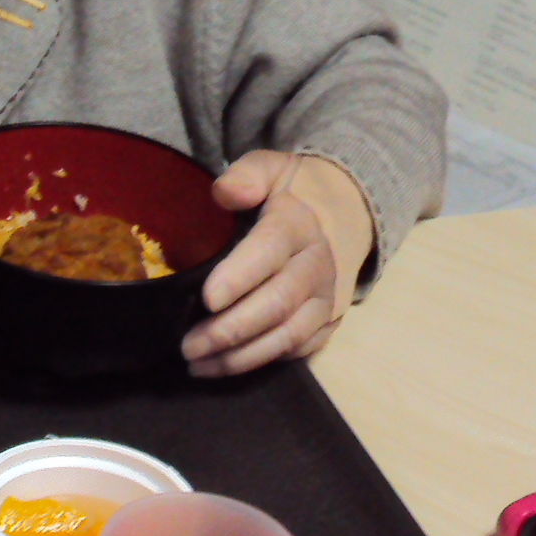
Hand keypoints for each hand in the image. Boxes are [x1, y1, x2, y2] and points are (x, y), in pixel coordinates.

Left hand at [181, 152, 373, 377]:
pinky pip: (297, 350)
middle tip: (188, 346)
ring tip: (197, 365)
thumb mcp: (271, 169)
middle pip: (276, 304)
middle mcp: (317, 265)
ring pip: (287, 336)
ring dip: (241, 357)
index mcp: (298, 225)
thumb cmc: (292, 193)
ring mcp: (326, 299)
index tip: (207, 298)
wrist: (347, 213)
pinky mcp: (328, 323)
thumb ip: (246, 175)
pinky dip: (261, 362)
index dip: (239, 277)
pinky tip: (224, 366)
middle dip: (230, 330)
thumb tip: (226, 192)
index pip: (270, 252)